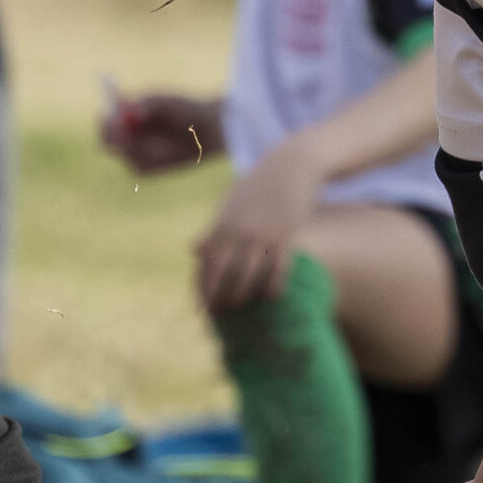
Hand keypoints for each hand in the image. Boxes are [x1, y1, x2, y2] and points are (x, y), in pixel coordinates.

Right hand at [101, 91, 221, 173]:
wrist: (205, 128)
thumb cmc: (183, 109)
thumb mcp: (166, 102)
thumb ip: (146, 104)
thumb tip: (130, 113)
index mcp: (123, 115)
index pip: (103, 120)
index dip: (105, 121)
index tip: (115, 119)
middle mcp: (122, 135)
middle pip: (105, 141)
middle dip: (116, 138)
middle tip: (129, 135)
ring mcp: (131, 154)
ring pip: (125, 154)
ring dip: (142, 146)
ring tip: (167, 136)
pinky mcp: (143, 170)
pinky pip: (139, 165)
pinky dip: (153, 157)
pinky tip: (169, 150)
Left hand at [196, 142, 325, 311]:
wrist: (292, 165)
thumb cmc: (259, 186)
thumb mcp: (230, 204)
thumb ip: (212, 230)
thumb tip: (190, 249)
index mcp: (223, 223)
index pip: (205, 263)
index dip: (201, 288)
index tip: (200, 309)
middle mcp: (239, 231)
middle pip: (223, 273)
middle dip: (217, 298)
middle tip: (217, 317)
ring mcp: (263, 234)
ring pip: (249, 275)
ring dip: (243, 295)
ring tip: (241, 306)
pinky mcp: (286, 235)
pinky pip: (278, 269)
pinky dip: (273, 286)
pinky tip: (271, 297)